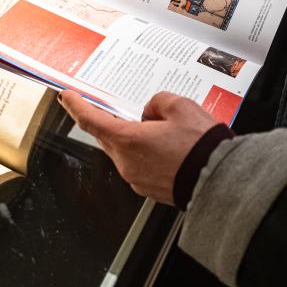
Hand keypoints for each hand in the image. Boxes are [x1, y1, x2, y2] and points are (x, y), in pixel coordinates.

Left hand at [58, 90, 217, 204]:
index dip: (76, 106)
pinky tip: (167, 148)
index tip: (66, 97)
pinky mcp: (149, 189)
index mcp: (128, 140)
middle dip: (112, 122)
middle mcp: (127, 162)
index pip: (91, 120)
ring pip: (125, 151)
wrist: (219, 180)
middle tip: (120, 109)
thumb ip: (158, 102)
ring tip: (162, 130)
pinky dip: (146, 154)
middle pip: (108, 137)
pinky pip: (139, 165)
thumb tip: (152, 112)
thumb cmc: (201, 147)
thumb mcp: (180, 106)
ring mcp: (137, 179)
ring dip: (134, 139)